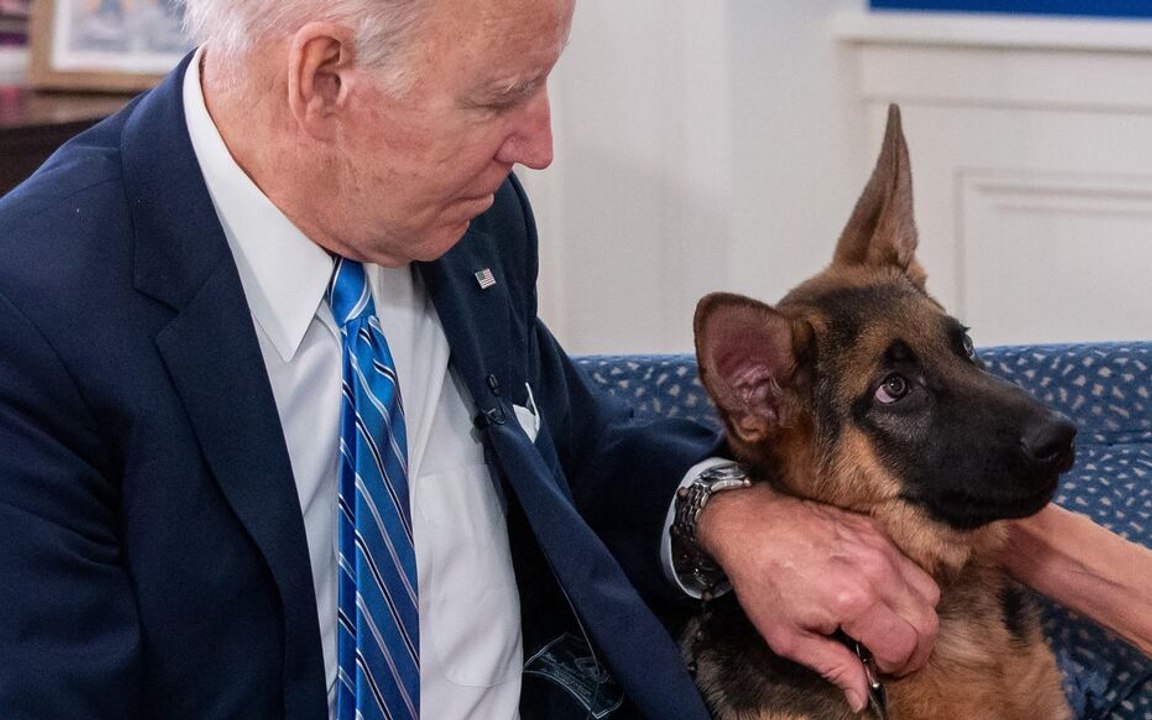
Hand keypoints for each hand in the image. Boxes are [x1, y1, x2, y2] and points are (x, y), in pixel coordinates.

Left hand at [696, 482, 939, 712]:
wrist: (749, 524)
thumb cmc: (762, 581)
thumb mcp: (788, 637)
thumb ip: (833, 667)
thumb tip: (862, 697)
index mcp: (854, 600)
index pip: (905, 646)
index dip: (896, 667)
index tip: (877, 669)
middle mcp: (876, 570)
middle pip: (928, 621)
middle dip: (915, 649)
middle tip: (888, 656)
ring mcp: (880, 545)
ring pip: (929, 591)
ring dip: (916, 616)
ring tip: (886, 626)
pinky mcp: (876, 529)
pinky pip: (911, 565)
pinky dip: (905, 587)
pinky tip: (877, 596)